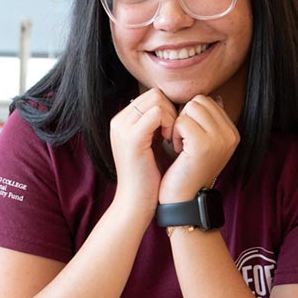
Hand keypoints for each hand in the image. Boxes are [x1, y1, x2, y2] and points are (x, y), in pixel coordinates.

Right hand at [109, 89, 176, 219]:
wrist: (136, 202)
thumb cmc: (149, 176)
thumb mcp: (152, 143)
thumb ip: (158, 124)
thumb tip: (179, 105)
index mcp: (122, 121)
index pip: (151, 96)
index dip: (168, 109)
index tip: (173, 130)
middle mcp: (119, 120)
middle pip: (154, 94)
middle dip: (171, 110)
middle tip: (174, 133)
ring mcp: (123, 128)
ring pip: (157, 100)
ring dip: (171, 116)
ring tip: (171, 137)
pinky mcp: (131, 138)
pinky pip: (157, 113)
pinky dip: (169, 123)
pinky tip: (169, 140)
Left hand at [159, 95, 239, 203]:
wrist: (183, 199)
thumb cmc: (188, 169)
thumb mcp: (204, 143)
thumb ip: (210, 120)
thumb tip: (215, 97)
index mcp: (232, 132)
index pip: (207, 100)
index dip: (191, 115)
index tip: (189, 137)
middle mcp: (230, 134)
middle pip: (199, 101)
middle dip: (185, 117)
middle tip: (183, 140)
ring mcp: (219, 139)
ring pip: (190, 107)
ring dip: (179, 124)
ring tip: (181, 145)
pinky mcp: (203, 145)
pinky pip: (182, 121)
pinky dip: (174, 134)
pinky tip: (177, 151)